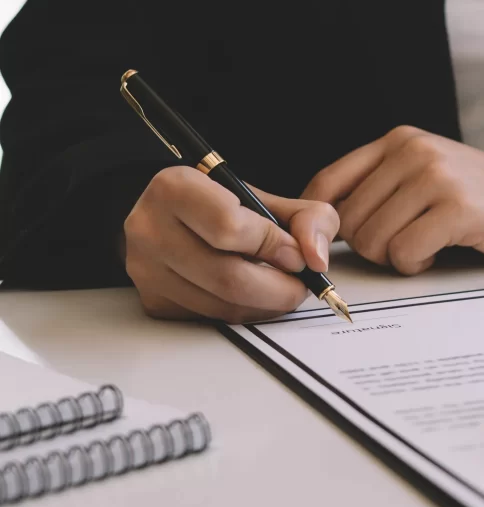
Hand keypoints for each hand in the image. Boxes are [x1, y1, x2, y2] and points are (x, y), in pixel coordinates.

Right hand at [124, 167, 339, 322]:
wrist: (172, 218)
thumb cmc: (221, 205)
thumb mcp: (268, 197)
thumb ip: (307, 218)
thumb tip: (315, 258)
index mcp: (175, 188)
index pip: (229, 227)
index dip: (274, 246)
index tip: (296, 255)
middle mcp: (150, 228)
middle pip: (227, 277)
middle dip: (278, 288)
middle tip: (299, 285)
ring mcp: (145, 269)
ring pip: (221, 305)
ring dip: (264, 306)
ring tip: (280, 289)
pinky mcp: (152, 301)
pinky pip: (209, 318)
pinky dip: (242, 312)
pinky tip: (252, 296)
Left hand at [302, 126, 483, 274]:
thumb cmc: (478, 198)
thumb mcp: (422, 175)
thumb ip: (376, 188)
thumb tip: (319, 227)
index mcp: (397, 140)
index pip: (327, 183)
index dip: (320, 224)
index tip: (331, 247)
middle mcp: (412, 151)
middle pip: (348, 221)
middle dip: (369, 247)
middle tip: (404, 243)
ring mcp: (436, 177)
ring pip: (373, 240)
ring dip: (395, 257)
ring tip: (425, 244)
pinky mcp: (457, 208)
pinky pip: (404, 253)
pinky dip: (416, 263)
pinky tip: (439, 251)